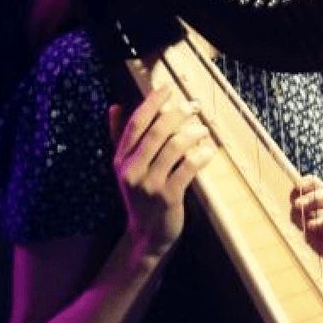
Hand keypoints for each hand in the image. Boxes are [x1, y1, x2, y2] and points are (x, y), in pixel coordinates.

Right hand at [109, 86, 213, 259]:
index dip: (152, 102)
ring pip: (174, 147)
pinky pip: (188, 169)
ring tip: (202, 128)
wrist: (146, 235)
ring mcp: (149, 185)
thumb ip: (120, 137)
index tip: (167, 88)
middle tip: (193, 105)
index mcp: (120, 159)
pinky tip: (209, 151)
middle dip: (177, 114)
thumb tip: (114, 106)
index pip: (136, 123)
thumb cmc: (139, 195)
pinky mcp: (168, 197)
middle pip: (156, 132)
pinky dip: (201, 156)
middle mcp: (131, 170)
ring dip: (192, 133)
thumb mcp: (125, 168)